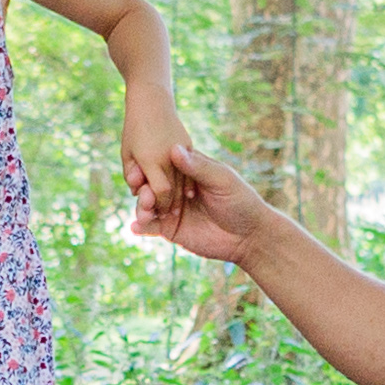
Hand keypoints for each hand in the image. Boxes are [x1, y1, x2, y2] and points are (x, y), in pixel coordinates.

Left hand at [118, 96, 192, 210]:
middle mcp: (168, 156)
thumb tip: (136, 193)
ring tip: (178, 207)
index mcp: (151, 159)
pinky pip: (191, 170)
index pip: (160, 192)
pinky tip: (187, 193)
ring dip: (181, 196)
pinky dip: (189, 183)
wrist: (152, 102)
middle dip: (170, 205)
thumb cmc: (134, 129)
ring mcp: (181, 150)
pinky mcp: (189, 145)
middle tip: (168, 216)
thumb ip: (131, 175)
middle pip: (174, 190)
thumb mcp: (127, 153)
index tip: (157, 211)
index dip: (159, 204)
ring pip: (185, 182)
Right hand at [134, 140, 272, 266]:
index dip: (150, 166)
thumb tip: (174, 149)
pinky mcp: (170, 230)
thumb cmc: (240, 201)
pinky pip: (151, 226)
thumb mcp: (221, 179)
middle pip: (151, 185)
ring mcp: (171, 210)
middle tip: (142, 192)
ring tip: (143, 210)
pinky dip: (141, 226)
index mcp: (188, 172)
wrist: (249, 236)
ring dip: (141, 206)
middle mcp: (176, 189)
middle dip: (144, 188)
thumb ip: (198, 167)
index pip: (163, 165)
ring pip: (148, 206)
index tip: (140, 167)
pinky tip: (136, 227)